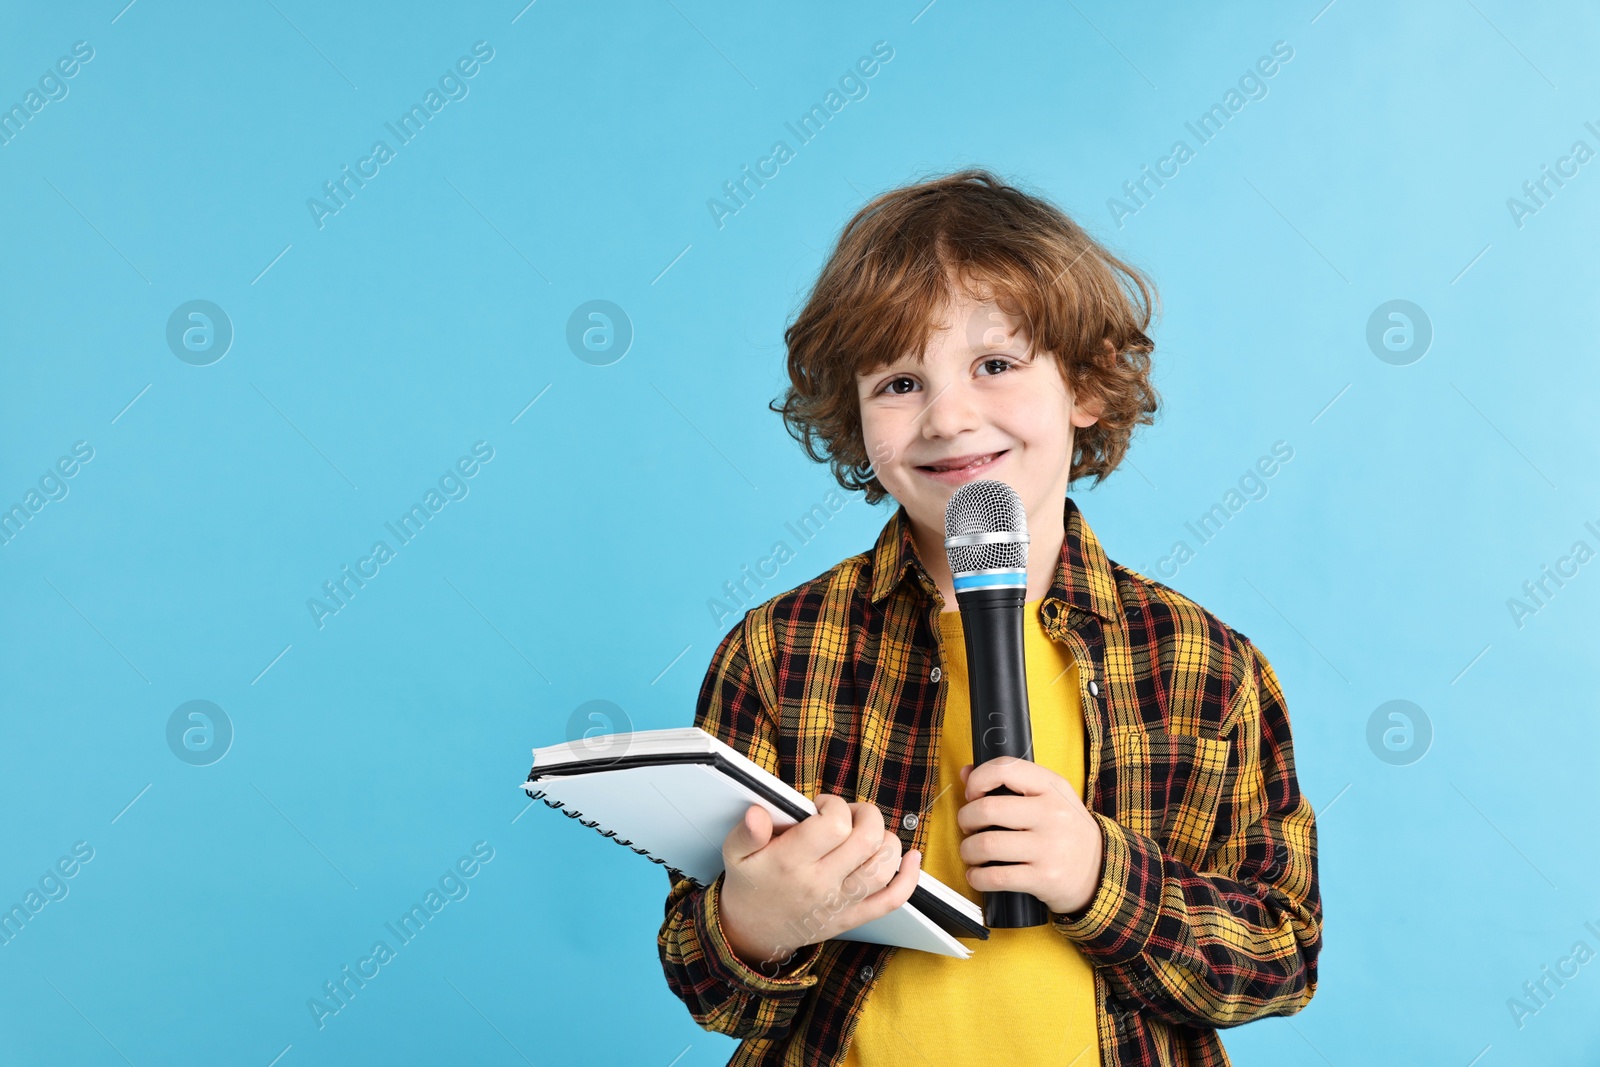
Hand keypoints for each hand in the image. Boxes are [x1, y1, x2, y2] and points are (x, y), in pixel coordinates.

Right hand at [717, 794, 922, 970]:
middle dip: (866, 815)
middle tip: (849, 814)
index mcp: (792, 863)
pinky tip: (912, 858)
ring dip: (886, 839)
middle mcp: (821, 884)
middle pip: (867, 840)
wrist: (753, 932)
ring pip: (884, 866)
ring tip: (867, 831)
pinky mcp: (854, 918)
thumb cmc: (749, 884)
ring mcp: (841, 904)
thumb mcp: (736, 854)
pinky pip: (892, 901)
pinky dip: (909, 879)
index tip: (822, 806)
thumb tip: (757, 813)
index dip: (835, 805)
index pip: (834, 825)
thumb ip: (746, 832)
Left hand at [957, 757, 1103, 914]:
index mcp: (1052, 787)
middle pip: (987, 809)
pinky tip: (978, 874)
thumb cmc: (1067, 831)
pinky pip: (995, 877)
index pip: (1005, 768)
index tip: (972, 793)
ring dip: (968, 850)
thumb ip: (1009, 783)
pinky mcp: (1043, 878)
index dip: (978, 779)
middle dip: (966, 819)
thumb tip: (966, 772)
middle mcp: (1052, 814)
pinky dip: (977, 877)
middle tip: (968, 826)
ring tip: (972, 852)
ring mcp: (1049, 847)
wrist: (1100, 871)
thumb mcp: (1049, 798)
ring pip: (986, 845)